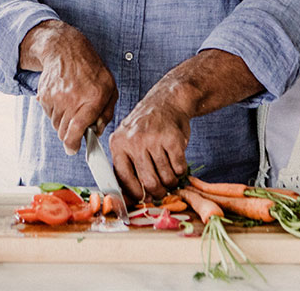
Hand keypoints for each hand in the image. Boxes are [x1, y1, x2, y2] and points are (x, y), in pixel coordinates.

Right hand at [20, 20, 117, 154]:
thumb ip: (107, 112)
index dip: (73, 144)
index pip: (77, 130)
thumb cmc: (92, 70)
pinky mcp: (44, 96)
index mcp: (94, 97)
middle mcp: (73, 98)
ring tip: (72, 105)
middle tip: (77, 125)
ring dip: (63, 122)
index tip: (73, 149)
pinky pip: (49, 115)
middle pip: (64, 133)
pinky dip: (56, 112)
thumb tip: (97, 131)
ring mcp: (56, 97)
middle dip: (70, 134)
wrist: (66, 50)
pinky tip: (64, 98)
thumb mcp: (110, 87)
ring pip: (56, 125)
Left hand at [109, 79, 190, 200]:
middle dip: (157, 192)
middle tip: (162, 192)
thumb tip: (130, 197)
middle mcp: (134, 141)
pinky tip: (178, 164)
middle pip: (148, 181)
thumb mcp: (128, 139)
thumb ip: (127, 164)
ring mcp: (154, 139)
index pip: (123, 178)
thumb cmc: (147, 125)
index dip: (135, 194)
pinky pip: (179, 167)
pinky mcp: (173, 138)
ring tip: (171, 177)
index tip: (143, 199)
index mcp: (118, 143)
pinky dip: (181, 171)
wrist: (168, 100)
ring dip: (171, 182)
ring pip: (165, 176)